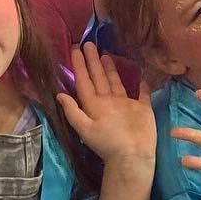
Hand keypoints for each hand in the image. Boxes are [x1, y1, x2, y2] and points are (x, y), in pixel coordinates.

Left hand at [56, 42, 155, 173]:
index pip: (84, 81)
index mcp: (94, 105)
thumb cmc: (109, 142)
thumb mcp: (86, 128)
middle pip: (98, 78)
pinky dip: (141, 83)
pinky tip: (140, 73)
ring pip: (115, 82)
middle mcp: (108, 102)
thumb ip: (73, 112)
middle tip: (88, 43)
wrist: (133, 156)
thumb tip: (59, 94)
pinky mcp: (141, 107)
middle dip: (92, 61)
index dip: (79, 66)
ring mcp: (125, 104)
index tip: (75, 49)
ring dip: (110, 68)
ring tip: (105, 53)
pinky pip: (141, 92)